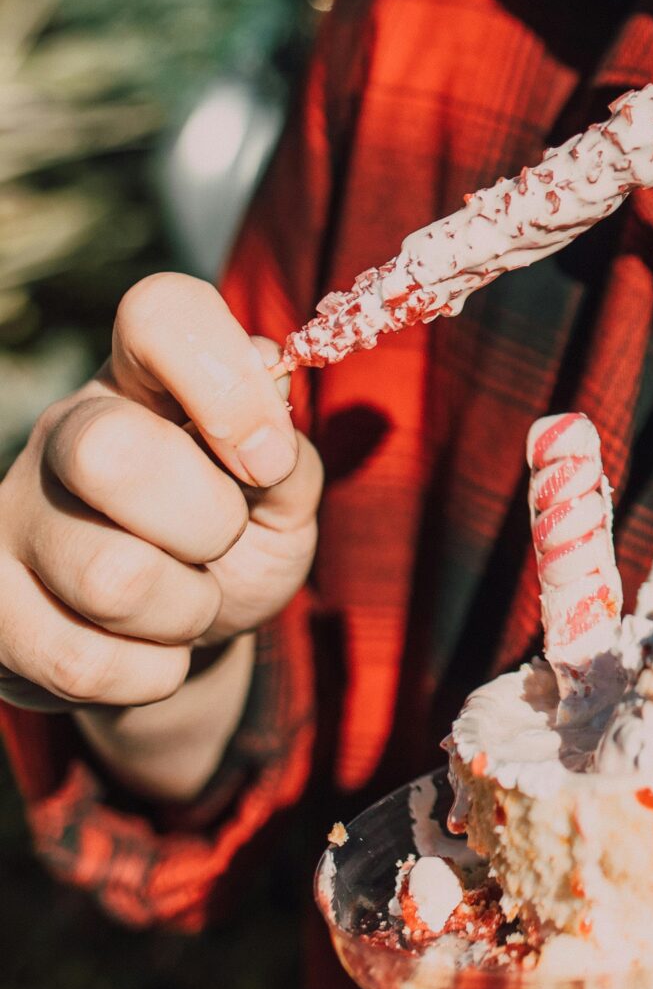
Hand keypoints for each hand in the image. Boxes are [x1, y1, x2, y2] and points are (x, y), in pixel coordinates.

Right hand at [0, 272, 321, 711]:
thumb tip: (264, 409)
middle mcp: (66, 430)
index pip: (160, 313)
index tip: (266, 459)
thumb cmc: (236, 538)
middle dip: (206, 523)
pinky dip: (148, 675)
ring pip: (110, 577)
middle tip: (219, 540)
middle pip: (113, 452)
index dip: (223, 378)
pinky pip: (79, 663)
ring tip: (186, 603)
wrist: (176, 639)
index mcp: (145, 376)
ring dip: (185, 612)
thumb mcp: (285, 494)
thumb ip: (289, 452)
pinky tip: (147, 653)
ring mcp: (12, 515)